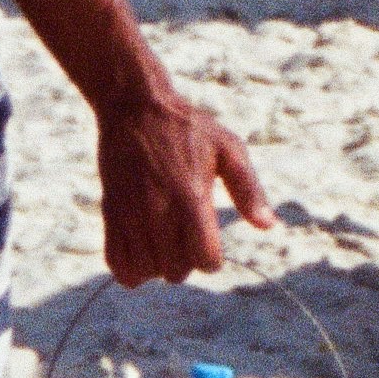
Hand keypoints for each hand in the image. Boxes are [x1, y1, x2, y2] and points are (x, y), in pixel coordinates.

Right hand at [96, 82, 268, 283]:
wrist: (134, 107)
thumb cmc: (187, 128)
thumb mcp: (228, 149)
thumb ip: (248, 190)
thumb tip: (268, 225)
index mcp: (192, 196)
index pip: (203, 258)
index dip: (211, 259)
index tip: (209, 244)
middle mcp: (159, 209)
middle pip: (175, 270)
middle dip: (185, 263)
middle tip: (185, 240)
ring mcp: (131, 213)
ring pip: (146, 270)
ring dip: (158, 266)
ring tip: (163, 245)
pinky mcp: (110, 212)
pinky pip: (115, 261)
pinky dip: (129, 269)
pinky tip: (140, 254)